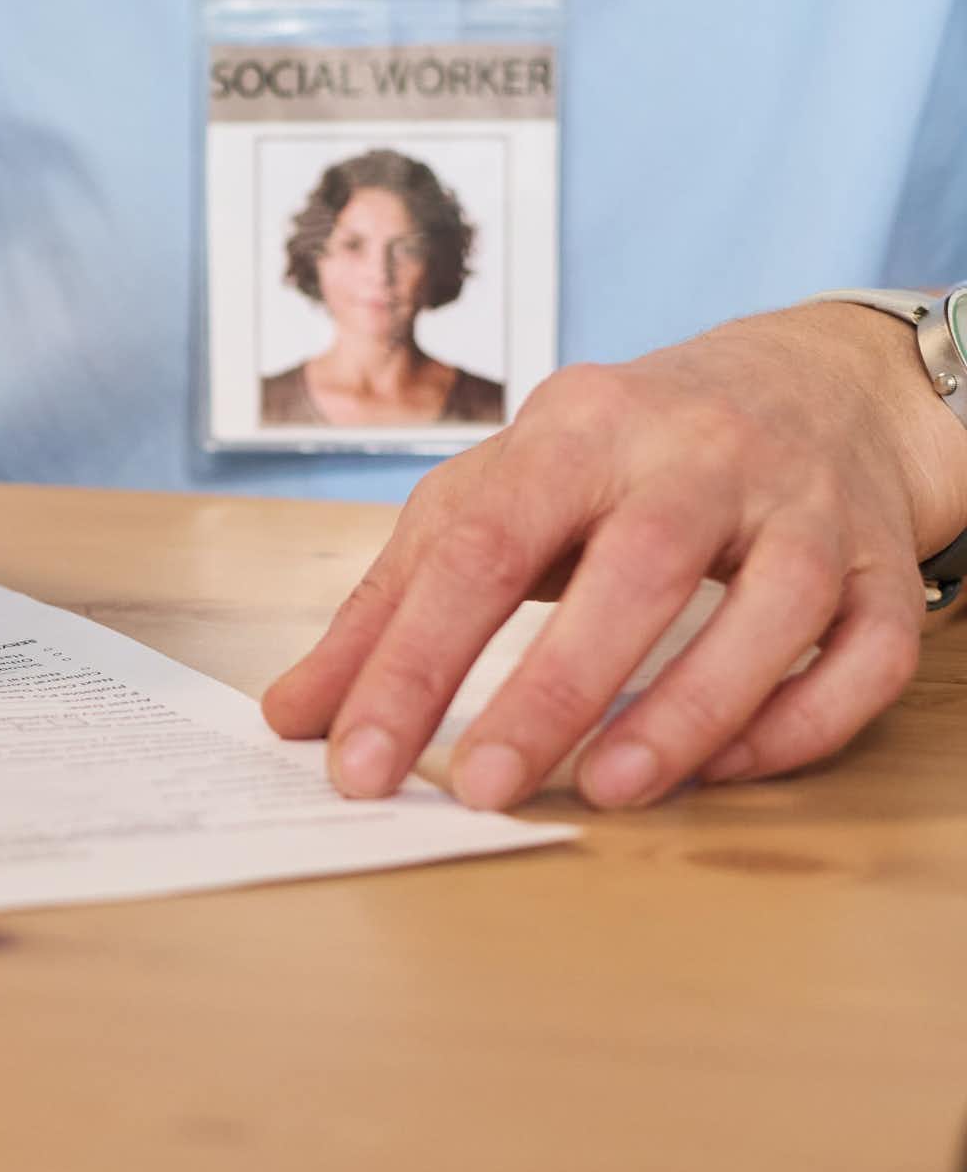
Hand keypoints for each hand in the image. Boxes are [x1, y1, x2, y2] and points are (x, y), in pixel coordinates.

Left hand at [264, 307, 966, 810]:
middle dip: (552, 690)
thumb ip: (389, 606)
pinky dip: (799, 722)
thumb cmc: (613, 458)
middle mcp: (698, 454)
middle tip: (479, 787)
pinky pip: (864, 653)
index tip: (357, 760)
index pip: (479, 544)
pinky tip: (723, 769)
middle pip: (633, 572)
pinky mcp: (879, 560)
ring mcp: (803, 505)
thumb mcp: (488, 498)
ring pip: (769, 613)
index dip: (412, 658)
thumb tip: (292, 716)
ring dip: (687, 712)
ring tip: (606, 791)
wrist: (807, 381)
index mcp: (576, 428)